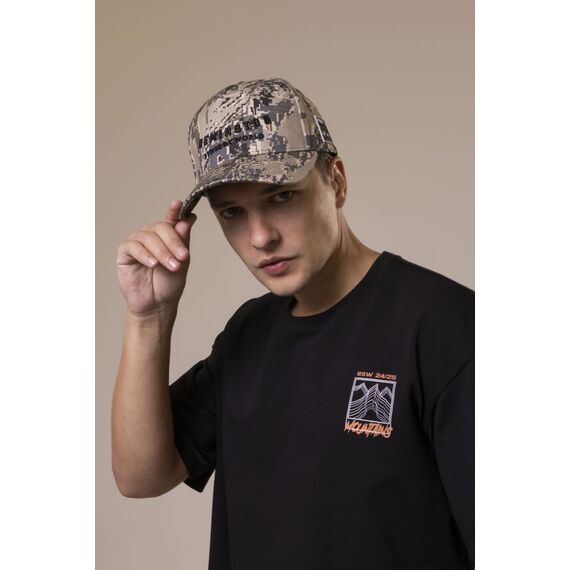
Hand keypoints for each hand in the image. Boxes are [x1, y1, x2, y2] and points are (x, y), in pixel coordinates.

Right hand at [116, 200, 196, 315]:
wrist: (157, 304)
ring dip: (162, 252)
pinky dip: (145, 255)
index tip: (178, 204)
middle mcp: (151, 236)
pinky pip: (133, 247)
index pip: (171, 219)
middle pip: (161, 227)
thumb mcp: (181, 261)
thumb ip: (183, 241)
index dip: (174, 210)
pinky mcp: (125, 253)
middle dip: (174, 241)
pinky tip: (153, 264)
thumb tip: (187, 220)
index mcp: (166, 236)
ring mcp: (137, 243)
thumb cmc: (169, 283)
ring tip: (172, 266)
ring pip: (148, 237)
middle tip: (183, 256)